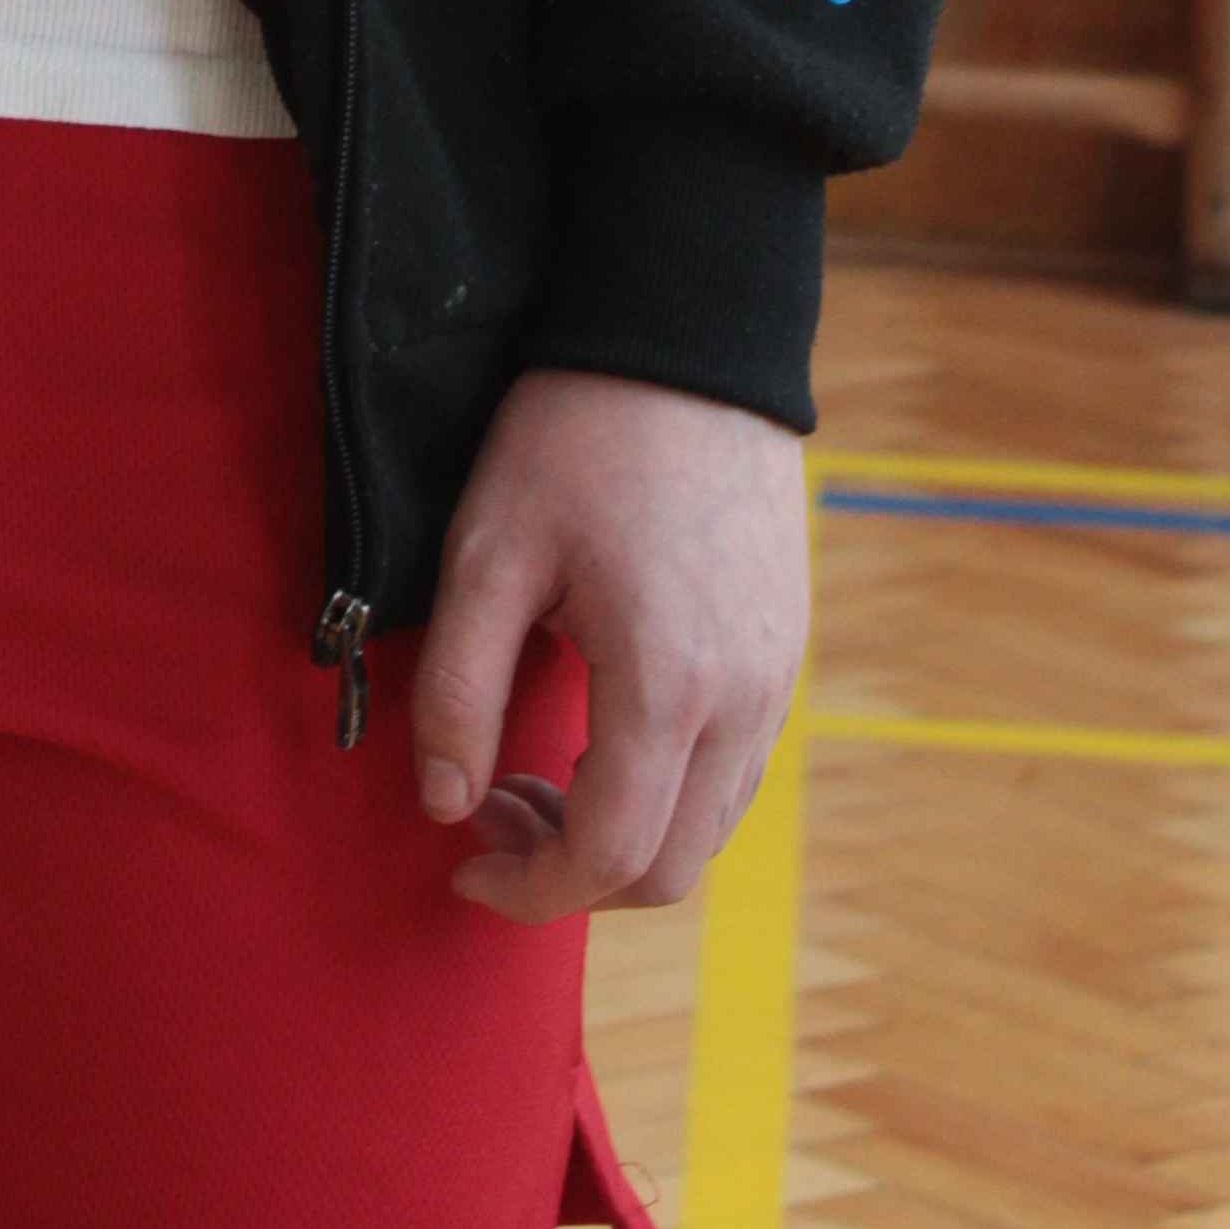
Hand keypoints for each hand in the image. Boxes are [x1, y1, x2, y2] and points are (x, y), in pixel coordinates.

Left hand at [411, 365, 807, 924]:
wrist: (687, 341)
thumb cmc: (576, 436)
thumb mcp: (488, 552)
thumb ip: (457, 690)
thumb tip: (443, 803)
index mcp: (668, 686)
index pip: (609, 855)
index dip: (529, 887)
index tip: (462, 865)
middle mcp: (744, 703)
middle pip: (671, 870)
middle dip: (571, 875)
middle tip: (488, 812)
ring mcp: (778, 680)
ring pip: (708, 828)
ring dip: (619, 836)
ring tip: (531, 773)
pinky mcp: (786, 651)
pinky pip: (733, 772)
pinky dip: (662, 792)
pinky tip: (597, 734)